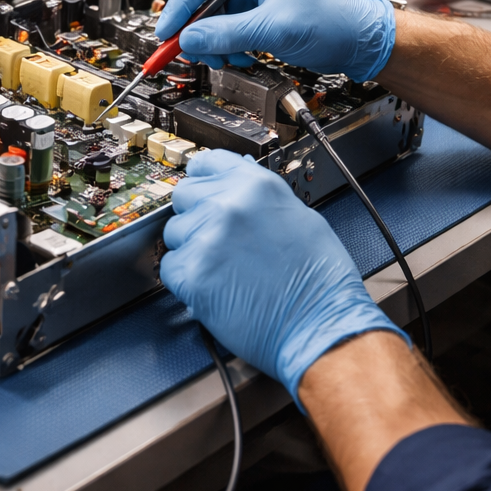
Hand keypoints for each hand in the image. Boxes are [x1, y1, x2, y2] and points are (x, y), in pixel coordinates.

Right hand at [154, 0, 395, 80]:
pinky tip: (239, 56)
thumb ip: (228, 33)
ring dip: (213, 42)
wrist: (359, 41)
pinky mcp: (257, 13)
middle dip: (197, 29)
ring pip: (212, 18)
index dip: (180, 6)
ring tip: (225, 57)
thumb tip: (190, 39)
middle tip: (189, 51)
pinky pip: (226, 30)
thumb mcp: (275, 28)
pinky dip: (226, 47)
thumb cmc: (332, 21)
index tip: (167, 32)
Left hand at [160, 150, 407, 408]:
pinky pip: (171, 267)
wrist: (320, 327)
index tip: (203, 190)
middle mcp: (229, 206)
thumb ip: (261, 198)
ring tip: (223, 268)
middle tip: (218, 239)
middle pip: (184, 196)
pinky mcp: (193, 275)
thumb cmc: (319, 281)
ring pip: (175, 233)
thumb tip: (239, 185)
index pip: (206, 163)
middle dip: (196, 214)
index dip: (204, 180)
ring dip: (192, 248)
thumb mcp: (301, 217)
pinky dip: (186, 278)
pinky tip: (214, 286)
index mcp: (256, 186)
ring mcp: (207, 239)